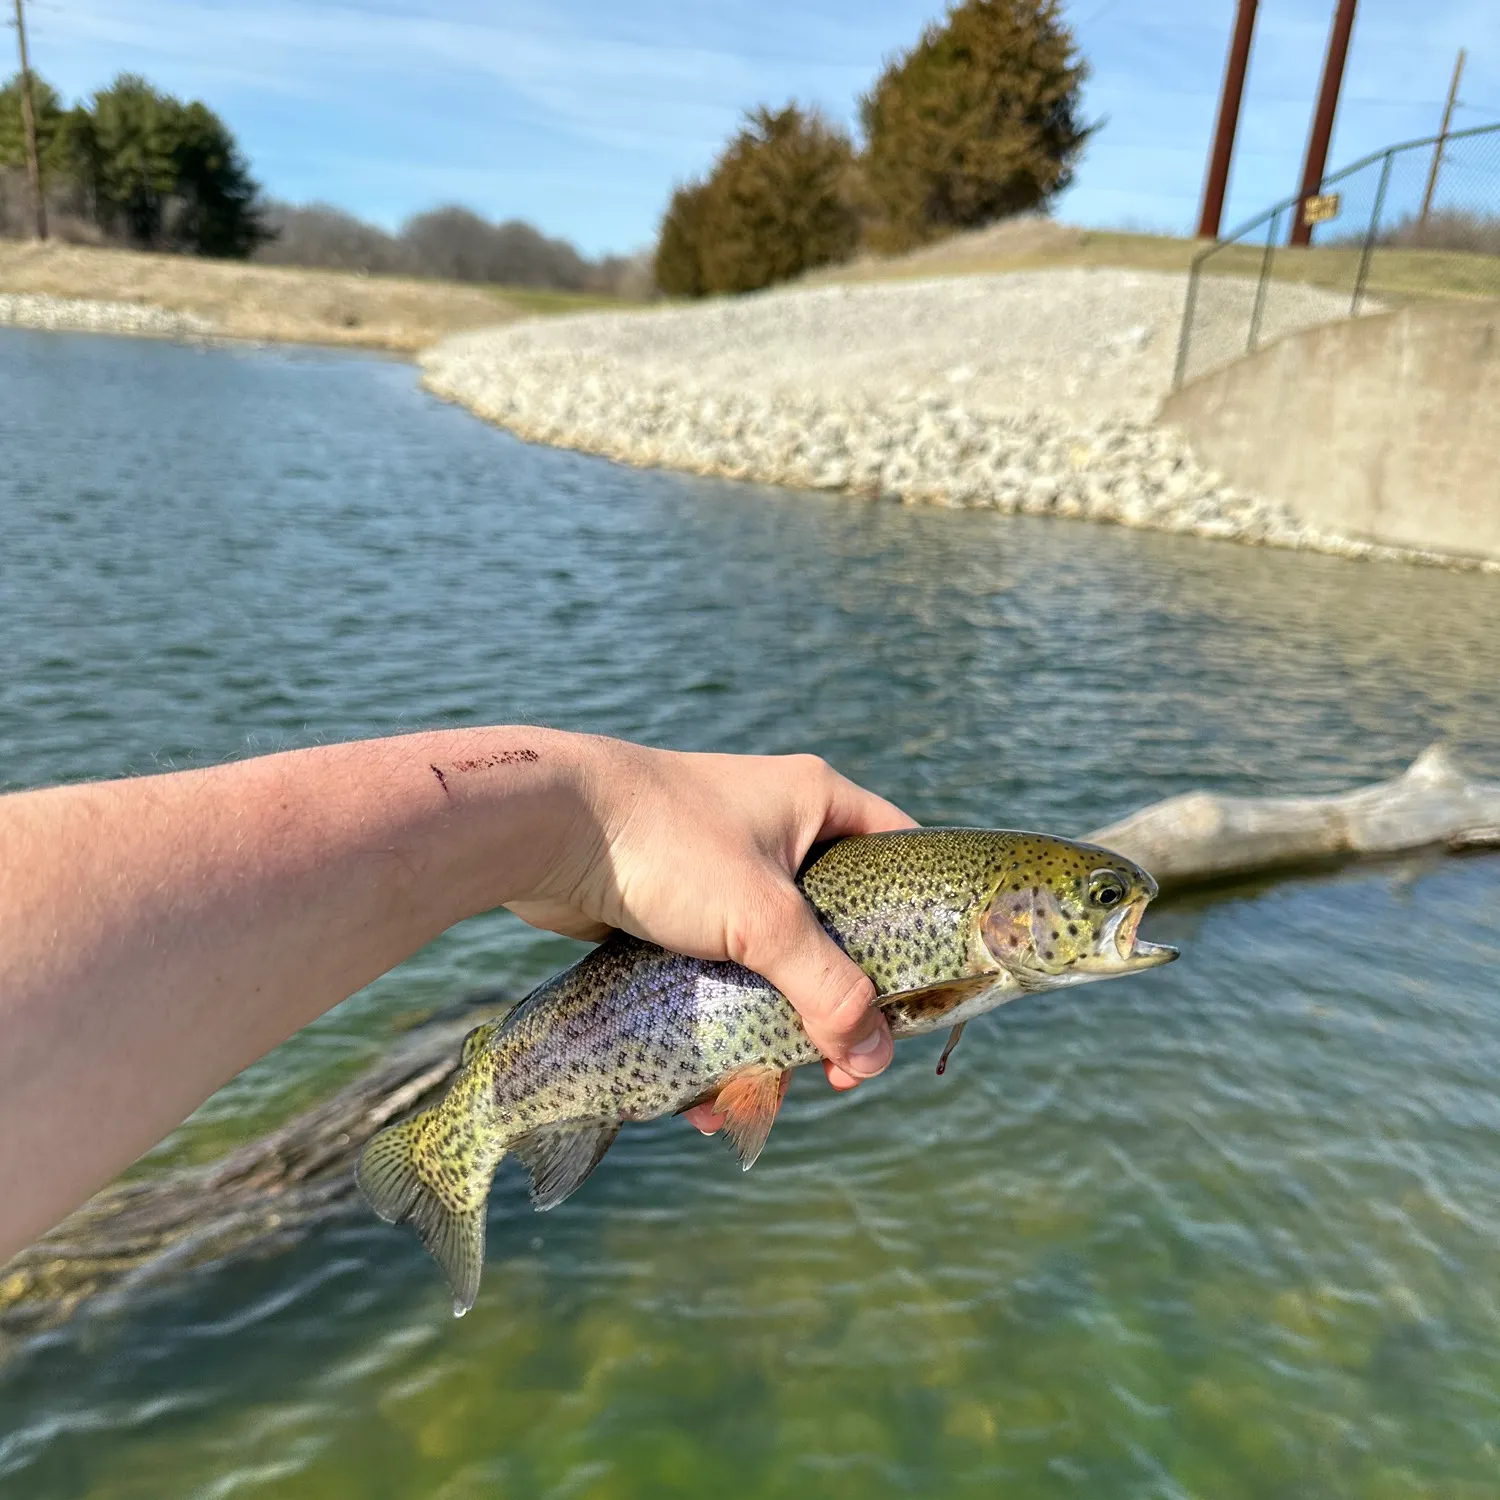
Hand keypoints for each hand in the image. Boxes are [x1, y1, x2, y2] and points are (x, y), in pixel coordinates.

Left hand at [504, 740, 915, 1123]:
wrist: (545, 827)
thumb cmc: (667, 846)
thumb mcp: (763, 919)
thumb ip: (827, 988)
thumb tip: (872, 1059)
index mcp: (818, 804)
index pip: (902, 857)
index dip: (922, 928)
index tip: (921, 1000)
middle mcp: (779, 831)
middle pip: (839, 929)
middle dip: (834, 1007)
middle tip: (835, 1069)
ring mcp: (727, 870)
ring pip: (775, 963)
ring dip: (769, 1033)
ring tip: (754, 1095)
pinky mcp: (681, 908)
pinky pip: (721, 975)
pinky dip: (720, 1025)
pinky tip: (703, 1090)